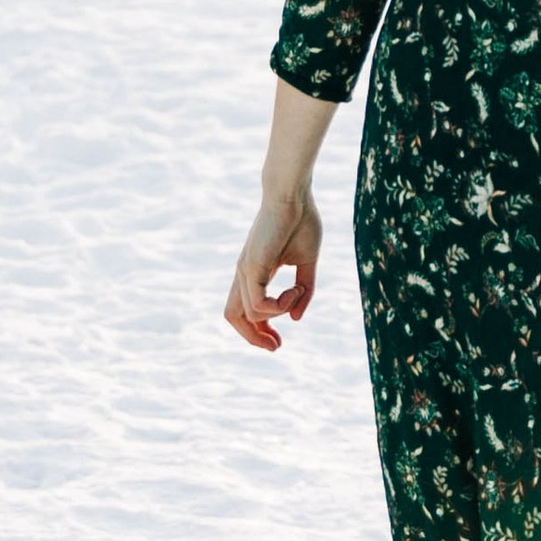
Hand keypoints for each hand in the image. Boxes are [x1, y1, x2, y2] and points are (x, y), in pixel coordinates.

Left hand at [225, 177, 321, 351]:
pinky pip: (258, 304)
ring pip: (247, 315)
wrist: (293, 194)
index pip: (246, 309)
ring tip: (298, 293)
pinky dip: (278, 306)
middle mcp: (245, 274)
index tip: (279, 341)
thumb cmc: (301, 220)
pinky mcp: (252, 267)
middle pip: (233, 317)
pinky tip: (296, 289)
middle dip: (253, 338)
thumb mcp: (307, 262)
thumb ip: (304, 291)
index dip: (259, 330)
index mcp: (255, 272)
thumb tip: (296, 318)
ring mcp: (246, 271)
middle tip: (277, 346)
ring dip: (278, 314)